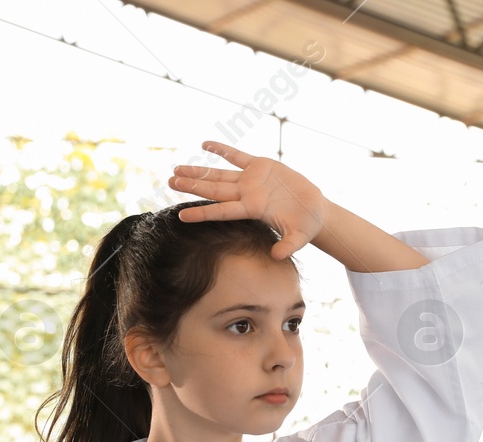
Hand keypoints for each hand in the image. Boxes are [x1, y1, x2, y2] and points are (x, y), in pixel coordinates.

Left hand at [168, 141, 328, 259]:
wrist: (313, 210)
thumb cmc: (305, 227)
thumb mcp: (298, 238)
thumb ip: (287, 246)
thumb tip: (277, 256)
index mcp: (252, 210)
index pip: (221, 212)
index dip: (202, 214)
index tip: (181, 216)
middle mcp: (246, 195)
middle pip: (213, 190)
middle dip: (191, 186)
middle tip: (169, 182)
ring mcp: (251, 180)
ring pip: (219, 174)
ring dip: (198, 171)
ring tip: (176, 169)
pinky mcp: (260, 166)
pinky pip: (237, 156)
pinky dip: (222, 149)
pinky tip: (204, 145)